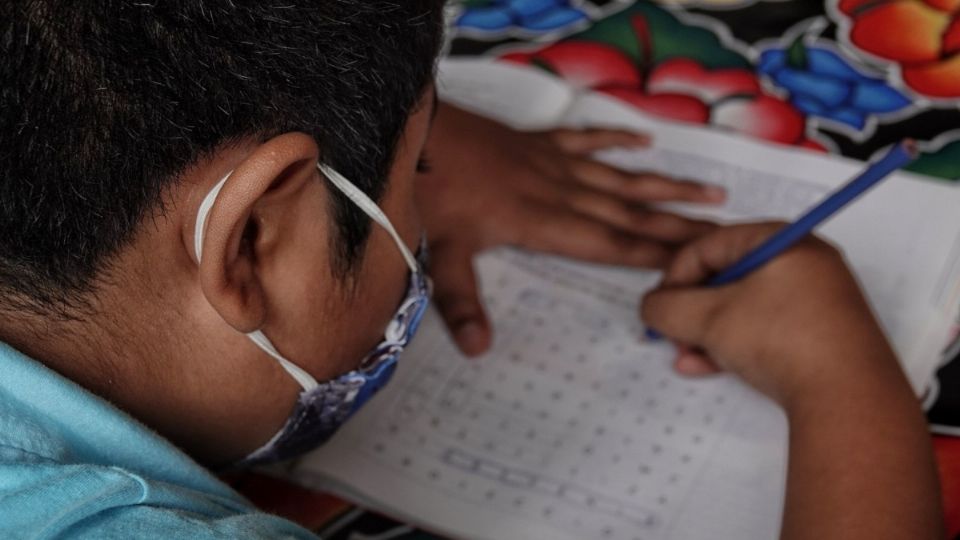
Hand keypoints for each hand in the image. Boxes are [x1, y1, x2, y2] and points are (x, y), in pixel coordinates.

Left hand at [417, 102, 723, 355]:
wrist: (415, 131)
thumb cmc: (428, 192)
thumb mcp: (441, 253)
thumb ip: (461, 302)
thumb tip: (479, 350)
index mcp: (542, 223)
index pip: (610, 244)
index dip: (653, 255)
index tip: (697, 262)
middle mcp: (559, 191)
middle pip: (630, 213)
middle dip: (680, 226)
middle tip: (728, 233)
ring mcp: (552, 162)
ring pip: (621, 177)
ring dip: (666, 188)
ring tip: (712, 194)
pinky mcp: (538, 141)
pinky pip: (587, 139)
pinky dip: (618, 141)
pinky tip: (645, 143)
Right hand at [640, 222, 905, 406]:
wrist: (848, 399)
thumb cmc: (785, 342)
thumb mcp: (709, 319)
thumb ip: (667, 307)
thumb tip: (651, 306)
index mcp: (782, 241)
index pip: (710, 245)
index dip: (675, 275)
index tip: (659, 306)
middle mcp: (804, 262)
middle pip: (726, 277)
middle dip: (691, 311)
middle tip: (672, 335)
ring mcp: (817, 300)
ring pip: (744, 308)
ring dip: (707, 333)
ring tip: (689, 359)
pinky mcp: (821, 334)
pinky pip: (766, 330)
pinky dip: (735, 345)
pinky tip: (708, 368)